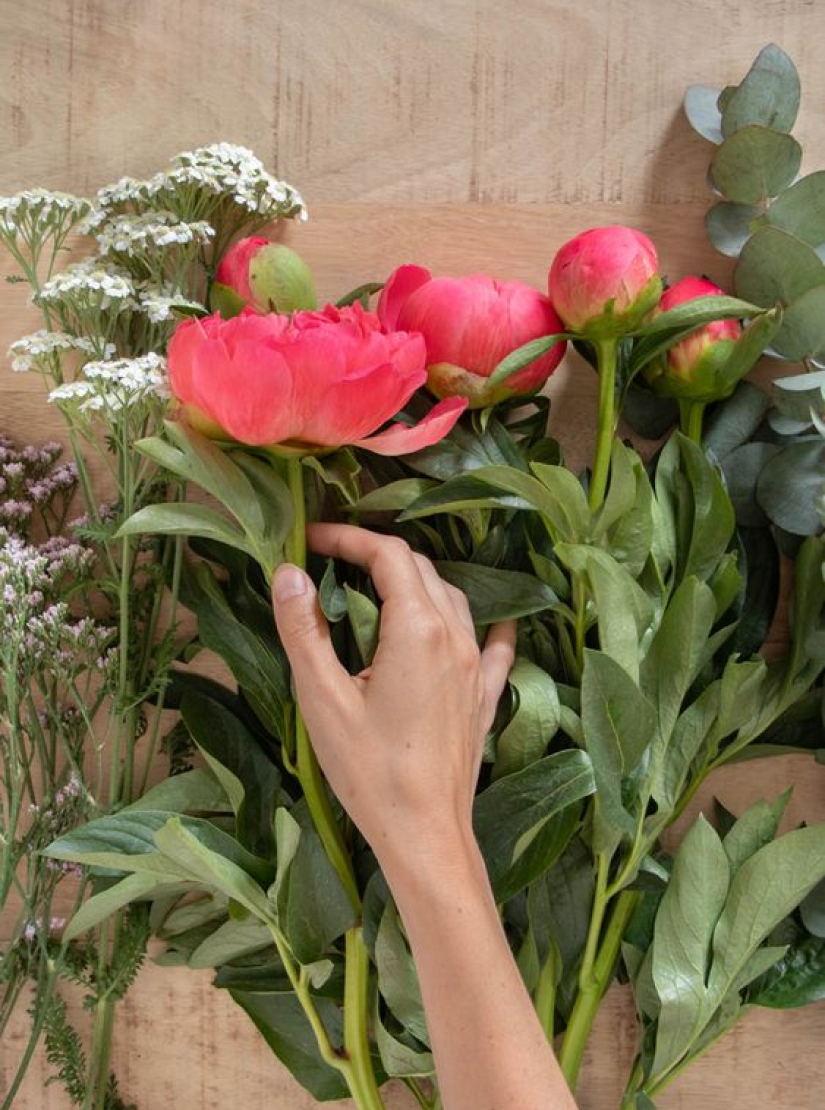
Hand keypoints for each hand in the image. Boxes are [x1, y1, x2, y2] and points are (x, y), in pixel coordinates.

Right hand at [271, 523, 515, 874]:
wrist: (425, 833)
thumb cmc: (369, 770)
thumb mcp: (322, 698)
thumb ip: (303, 630)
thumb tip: (287, 573)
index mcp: (417, 629)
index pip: (386, 555)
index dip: (347, 538)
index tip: (311, 539)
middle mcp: (456, 636)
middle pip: (420, 568)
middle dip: (375, 555)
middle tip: (332, 563)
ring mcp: (478, 665)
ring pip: (452, 597)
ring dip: (415, 582)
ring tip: (377, 589)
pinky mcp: (486, 695)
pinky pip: (492, 642)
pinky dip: (475, 621)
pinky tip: (474, 624)